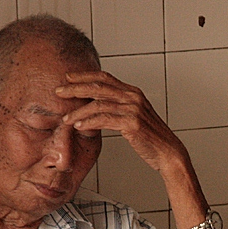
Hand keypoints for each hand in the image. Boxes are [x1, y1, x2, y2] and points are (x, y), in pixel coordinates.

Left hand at [56, 71, 187, 174]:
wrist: (168, 152)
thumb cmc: (151, 138)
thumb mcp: (136, 117)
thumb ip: (120, 108)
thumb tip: (99, 106)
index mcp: (133, 93)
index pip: (105, 78)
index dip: (84, 76)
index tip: (68, 79)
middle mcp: (134, 97)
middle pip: (98, 87)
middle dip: (75, 88)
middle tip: (58, 92)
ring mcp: (134, 109)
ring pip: (98, 104)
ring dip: (78, 111)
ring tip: (66, 118)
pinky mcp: (132, 123)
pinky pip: (103, 119)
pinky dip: (88, 122)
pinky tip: (79, 126)